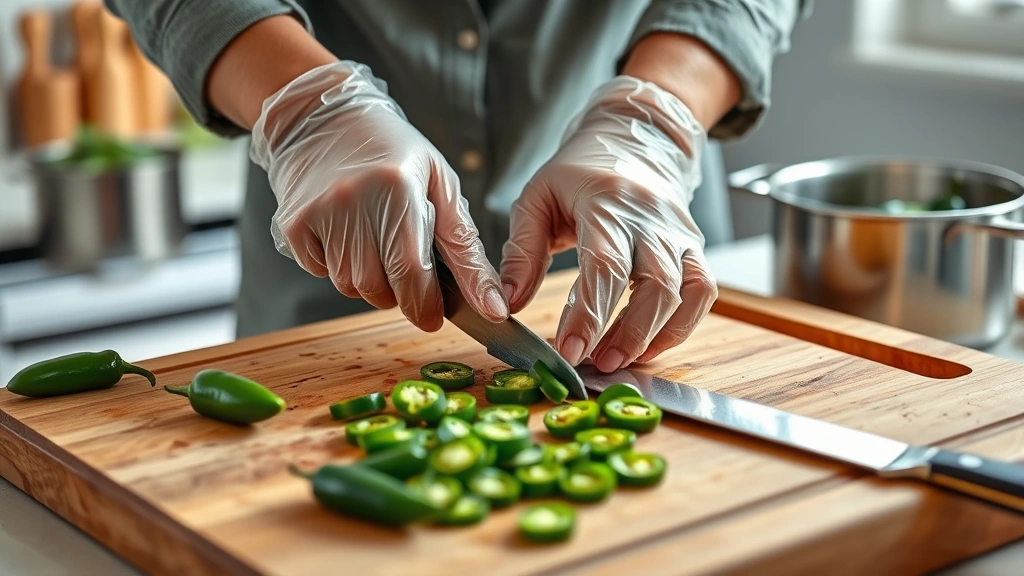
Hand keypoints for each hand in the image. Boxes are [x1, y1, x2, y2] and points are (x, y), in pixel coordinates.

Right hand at [250, 61, 506, 330]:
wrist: (325, 117)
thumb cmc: (395, 153)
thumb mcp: (441, 189)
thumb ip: (467, 252)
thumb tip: (494, 306)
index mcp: (397, 189)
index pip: (410, 272)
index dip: (424, 305)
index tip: (432, 316)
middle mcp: (352, 201)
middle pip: (377, 288)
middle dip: (398, 292)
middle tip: (405, 265)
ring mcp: (318, 212)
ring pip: (349, 286)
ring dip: (369, 280)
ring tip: (375, 241)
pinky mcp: (293, 223)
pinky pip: (320, 272)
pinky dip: (338, 265)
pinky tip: (346, 233)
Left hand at [500, 76, 717, 371]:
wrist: (633, 139)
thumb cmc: (577, 173)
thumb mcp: (536, 199)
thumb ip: (521, 253)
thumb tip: (508, 305)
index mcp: (607, 202)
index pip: (605, 265)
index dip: (589, 314)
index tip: (568, 351)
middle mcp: (651, 218)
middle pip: (655, 284)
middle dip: (626, 334)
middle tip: (593, 364)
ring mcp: (678, 233)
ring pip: (686, 291)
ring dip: (654, 334)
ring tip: (616, 360)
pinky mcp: (693, 246)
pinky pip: (702, 291)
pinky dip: (681, 326)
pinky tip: (648, 345)